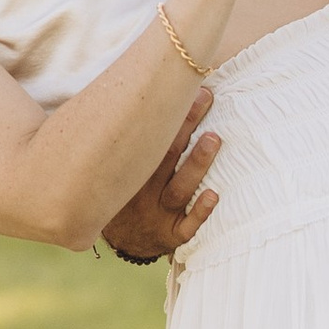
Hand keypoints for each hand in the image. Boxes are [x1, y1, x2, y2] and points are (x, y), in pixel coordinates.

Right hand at [102, 94, 222, 259]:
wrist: (122, 242)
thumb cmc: (124, 193)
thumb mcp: (114, 169)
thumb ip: (124, 138)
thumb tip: (134, 87)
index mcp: (128, 173)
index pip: (147, 139)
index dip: (166, 113)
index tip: (183, 86)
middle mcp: (142, 193)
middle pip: (166, 156)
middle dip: (187, 125)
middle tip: (206, 98)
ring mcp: (158, 216)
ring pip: (179, 189)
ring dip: (197, 164)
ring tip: (213, 139)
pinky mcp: (171, 236)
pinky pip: (187, 226)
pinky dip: (200, 211)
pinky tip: (214, 194)